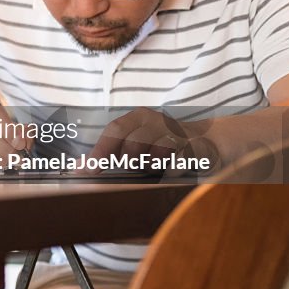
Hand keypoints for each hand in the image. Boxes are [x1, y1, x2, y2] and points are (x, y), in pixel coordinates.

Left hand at [87, 107, 215, 171]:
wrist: (208, 142)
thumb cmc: (162, 145)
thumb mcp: (135, 142)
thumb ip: (108, 152)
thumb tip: (80, 166)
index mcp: (140, 117)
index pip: (115, 130)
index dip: (100, 150)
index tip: (86, 169)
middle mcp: (158, 121)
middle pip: (133, 143)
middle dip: (128, 160)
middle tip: (132, 166)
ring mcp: (179, 135)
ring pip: (155, 155)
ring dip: (150, 166)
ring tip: (154, 166)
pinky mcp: (197, 149)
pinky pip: (177, 165)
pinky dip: (169, 172)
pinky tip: (170, 170)